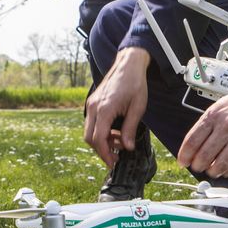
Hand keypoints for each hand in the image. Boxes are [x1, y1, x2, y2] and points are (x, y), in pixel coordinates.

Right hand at [83, 47, 151, 166]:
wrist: (128, 64)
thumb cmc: (135, 83)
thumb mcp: (138, 108)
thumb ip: (130, 129)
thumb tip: (127, 148)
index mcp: (104, 109)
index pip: (98, 139)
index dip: (105, 154)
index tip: (113, 162)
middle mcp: (93, 107)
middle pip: (89, 137)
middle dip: (102, 150)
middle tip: (117, 155)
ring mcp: (91, 104)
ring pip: (89, 131)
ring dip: (103, 140)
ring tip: (121, 141)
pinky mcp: (93, 103)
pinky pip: (92, 123)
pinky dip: (101, 131)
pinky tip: (115, 131)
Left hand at [178, 82, 227, 179]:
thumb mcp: (217, 108)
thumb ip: (205, 126)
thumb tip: (194, 147)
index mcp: (213, 116)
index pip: (192, 141)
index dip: (185, 155)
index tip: (183, 162)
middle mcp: (226, 127)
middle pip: (204, 156)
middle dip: (198, 166)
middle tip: (198, 167)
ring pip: (220, 164)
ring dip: (213, 172)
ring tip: (212, 171)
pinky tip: (227, 170)